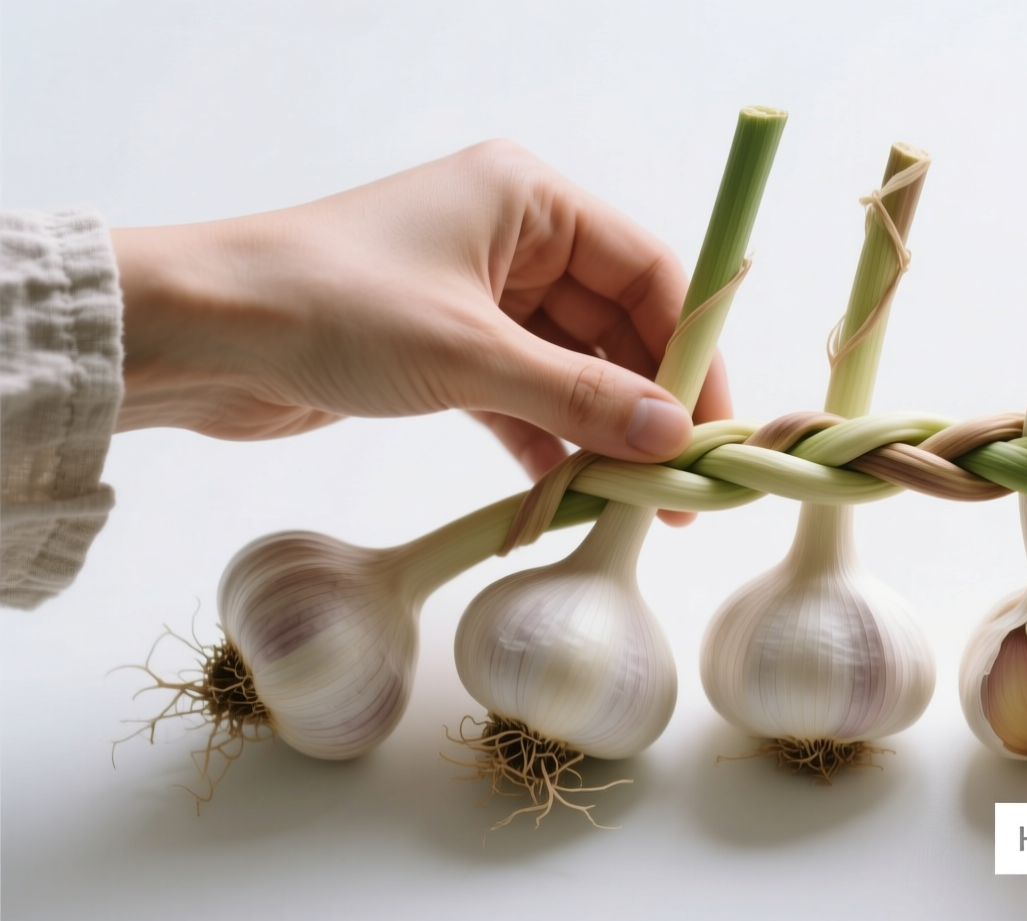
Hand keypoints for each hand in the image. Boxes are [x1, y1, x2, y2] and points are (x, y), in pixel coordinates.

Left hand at [111, 140, 729, 485]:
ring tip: (639, 501)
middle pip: (617, 324)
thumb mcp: (468, 354)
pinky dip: (547, 440)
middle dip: (651, 401)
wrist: (195, 335)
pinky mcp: (447, 350)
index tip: (717, 426)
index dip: (693, 348)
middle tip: (685, 480)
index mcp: (528, 201)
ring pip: (573, 367)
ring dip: (601, 430)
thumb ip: (579, 397)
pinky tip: (572, 493)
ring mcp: (480, 296)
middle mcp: (513, 239)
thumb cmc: (328, 307)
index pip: (648, 271)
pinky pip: (525, 396)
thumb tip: (674, 437)